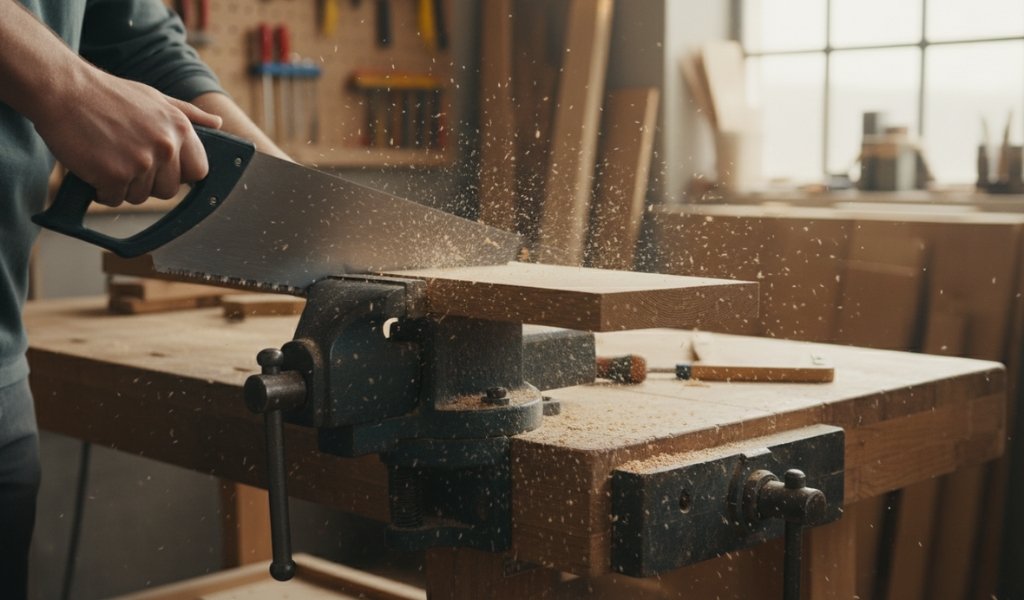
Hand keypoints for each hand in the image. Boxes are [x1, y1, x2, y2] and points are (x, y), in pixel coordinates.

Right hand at [33, 67, 222, 205]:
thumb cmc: (108, 95)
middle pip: (168, 190)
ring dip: (122, 185)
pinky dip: (101, 189)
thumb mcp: (156, 97)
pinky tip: (93, 165)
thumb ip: (188, 114)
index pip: (199, 171)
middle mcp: (165, 147)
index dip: (180, 174)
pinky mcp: (114, 175)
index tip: (162, 168)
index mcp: (180, 129)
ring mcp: (141, 162)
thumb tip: (217, 123)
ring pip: (139, 197)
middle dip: (147, 182)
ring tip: (107, 156)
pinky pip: (114, 199)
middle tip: (125, 159)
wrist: (64, 90)